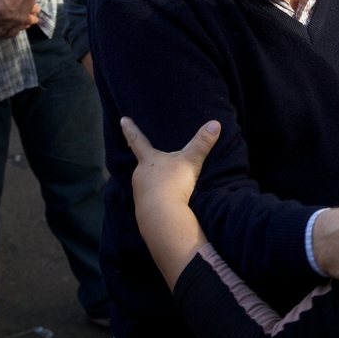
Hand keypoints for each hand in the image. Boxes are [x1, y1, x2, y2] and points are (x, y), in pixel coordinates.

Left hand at [123, 117, 218, 287]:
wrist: (162, 217)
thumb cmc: (173, 184)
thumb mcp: (191, 161)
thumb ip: (203, 143)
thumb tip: (215, 123)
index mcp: (148, 160)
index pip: (137, 140)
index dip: (130, 129)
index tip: (122, 120)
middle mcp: (139, 174)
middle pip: (143, 165)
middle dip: (149, 162)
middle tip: (156, 160)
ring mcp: (139, 192)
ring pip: (146, 183)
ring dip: (155, 182)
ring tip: (166, 184)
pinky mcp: (142, 209)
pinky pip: (150, 199)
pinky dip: (157, 198)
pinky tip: (166, 202)